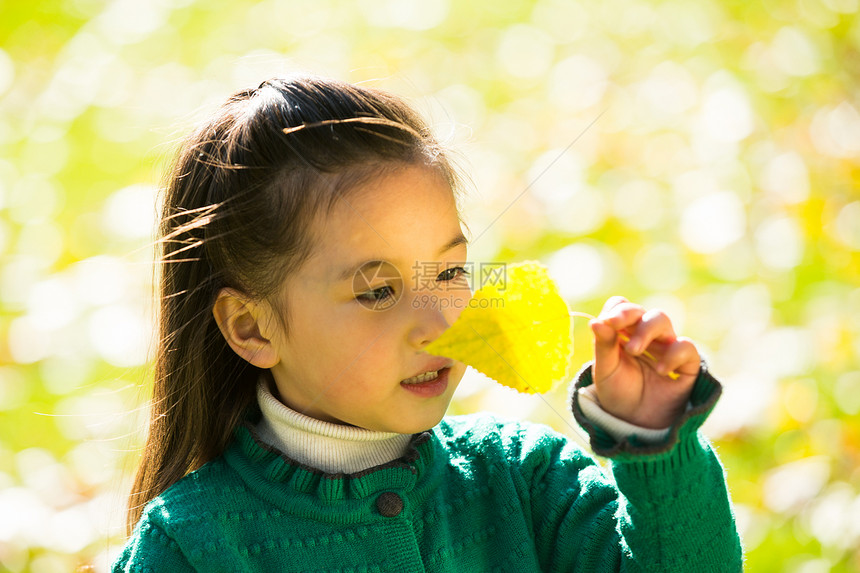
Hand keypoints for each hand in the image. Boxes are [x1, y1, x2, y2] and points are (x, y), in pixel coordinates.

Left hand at [590, 296, 699, 428]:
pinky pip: (686, 346)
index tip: (606, 323)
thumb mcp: (605, 371)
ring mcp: (665, 345)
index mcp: (622, 332)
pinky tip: (661, 370)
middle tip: (616, 330)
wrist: (636, 423)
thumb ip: (603, 345)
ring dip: (646, 330)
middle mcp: (645, 334)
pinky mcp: (685, 362)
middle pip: (641, 311)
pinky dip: (673, 354)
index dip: (615, 311)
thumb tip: (595, 321)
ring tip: (634, 351)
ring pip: (662, 320)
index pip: (621, 306)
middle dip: (628, 316)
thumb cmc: (618, 392)